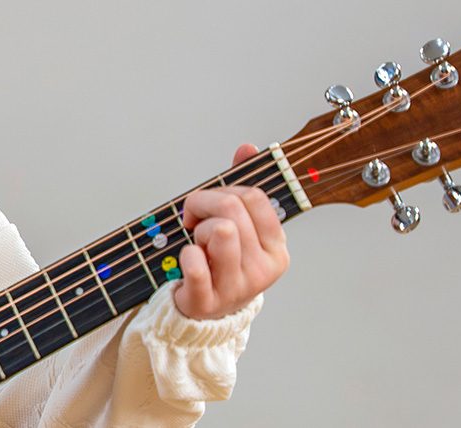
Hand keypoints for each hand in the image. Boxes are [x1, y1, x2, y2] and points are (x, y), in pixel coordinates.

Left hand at [170, 143, 290, 319]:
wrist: (204, 312)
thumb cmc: (220, 263)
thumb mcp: (237, 227)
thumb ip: (241, 187)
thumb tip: (248, 148)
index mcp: (276, 248)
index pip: (254, 197)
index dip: (224, 191)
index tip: (211, 205)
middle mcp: (262, 269)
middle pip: (232, 210)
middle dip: (203, 204)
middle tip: (193, 219)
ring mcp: (237, 287)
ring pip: (220, 231)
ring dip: (198, 230)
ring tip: (196, 242)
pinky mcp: (207, 301)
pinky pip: (194, 263)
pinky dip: (185, 255)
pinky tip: (187, 260)